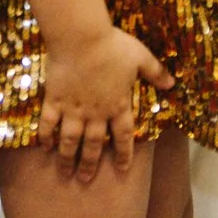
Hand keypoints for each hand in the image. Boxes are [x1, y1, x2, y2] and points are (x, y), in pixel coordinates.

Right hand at [40, 24, 172, 180]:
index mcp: (118, 105)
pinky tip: (44, 147)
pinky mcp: (55, 100)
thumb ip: (155, 72)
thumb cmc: (112, 45)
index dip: (124, 153)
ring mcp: (73, 109)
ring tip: (65, 173)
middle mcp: (96, 113)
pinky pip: (49, 123)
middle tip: (85, 180)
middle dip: (90, 164)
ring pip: (70, 141)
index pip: (123, 135)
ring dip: (68, 158)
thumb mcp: (140, 57)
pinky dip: (46, 136)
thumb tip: (172, 84)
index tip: (123, 168)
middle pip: (93, 144)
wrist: (81, 38)